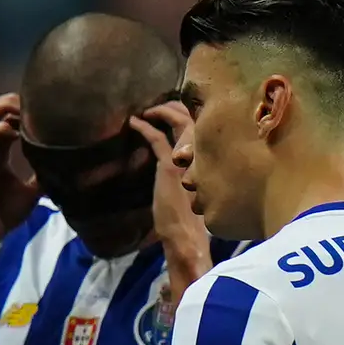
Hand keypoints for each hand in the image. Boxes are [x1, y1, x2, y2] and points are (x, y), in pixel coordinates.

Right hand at [0, 93, 39, 238]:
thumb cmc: (6, 212)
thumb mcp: (32, 190)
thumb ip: (42, 175)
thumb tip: (63, 169)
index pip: (2, 115)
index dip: (18, 107)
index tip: (39, 109)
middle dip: (12, 100)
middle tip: (32, 105)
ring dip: (6, 107)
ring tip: (24, 114)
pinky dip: (3, 128)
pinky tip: (18, 134)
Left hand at [128, 103, 211, 301]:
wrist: (187, 237)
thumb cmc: (188, 222)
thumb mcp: (193, 191)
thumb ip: (190, 174)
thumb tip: (181, 166)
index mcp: (209, 159)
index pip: (201, 128)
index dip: (186, 116)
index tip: (172, 112)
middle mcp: (201, 153)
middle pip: (192, 117)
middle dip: (174, 106)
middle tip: (159, 106)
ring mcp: (187, 157)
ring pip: (178, 120)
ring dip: (161, 111)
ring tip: (147, 111)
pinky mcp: (171, 165)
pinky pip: (157, 138)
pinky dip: (145, 127)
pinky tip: (134, 122)